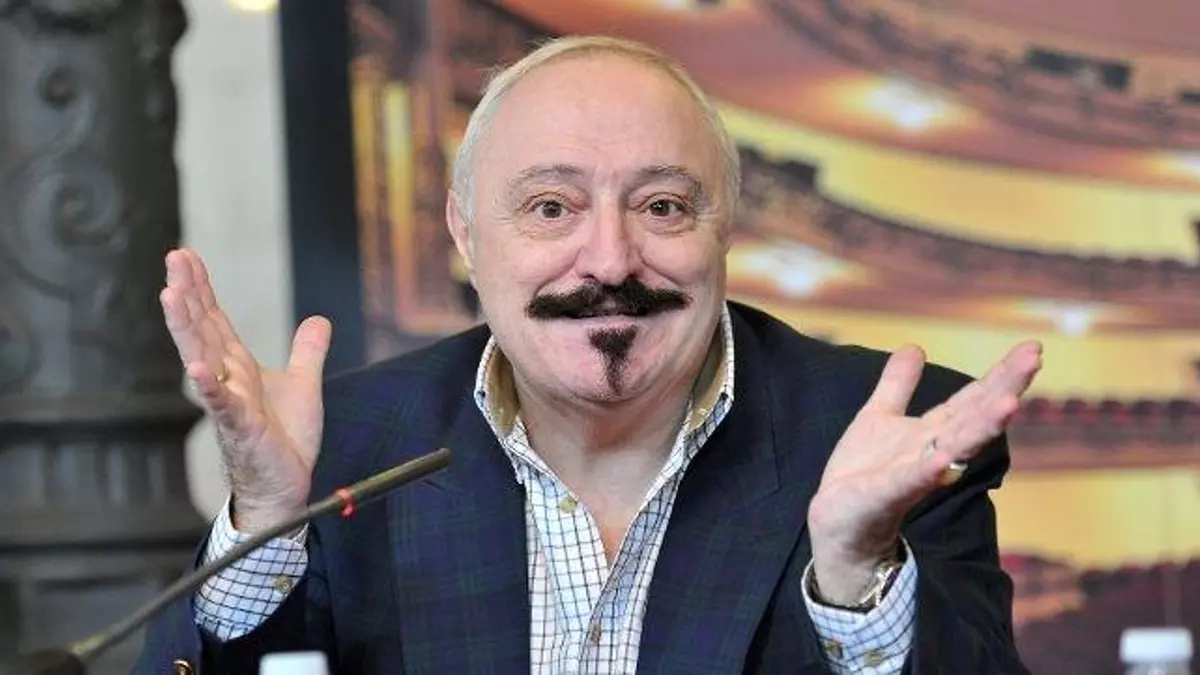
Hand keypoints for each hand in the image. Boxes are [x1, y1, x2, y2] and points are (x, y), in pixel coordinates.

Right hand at [161, 248, 331, 533]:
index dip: (201, 287)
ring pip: (202, 358)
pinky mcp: (241, 428)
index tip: (184, 255)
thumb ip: (308, 352)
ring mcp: (229, 403)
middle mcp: (227, 379)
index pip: (214, 319)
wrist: (285, 486)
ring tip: (171, 295)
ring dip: (186, 328)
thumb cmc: (284, 440)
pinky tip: (196, 367)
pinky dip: (210, 386)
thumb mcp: (304, 385)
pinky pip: (222, 405)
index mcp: (238, 366)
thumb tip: (319, 320)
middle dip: (187, 294)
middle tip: (173, 258)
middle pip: (201, 329)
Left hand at [806, 341, 1041, 603]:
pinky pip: (911, 481)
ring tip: (1009, 402)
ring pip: (956, 447)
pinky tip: (945, 460)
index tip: (1032, 348)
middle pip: (974, 416)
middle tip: (1034, 359)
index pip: (972, 398)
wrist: (839, 525)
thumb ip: (897, 384)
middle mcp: (933, 451)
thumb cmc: (864, 473)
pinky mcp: (886, 495)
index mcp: (932, 431)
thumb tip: (914, 347)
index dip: (1001, 374)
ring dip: (982, 426)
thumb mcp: (879, 417)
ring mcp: (914, 474)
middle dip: (1004, 389)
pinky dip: (929, 471)